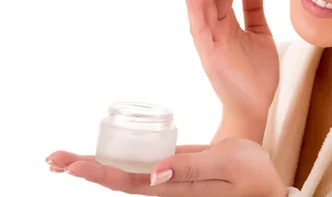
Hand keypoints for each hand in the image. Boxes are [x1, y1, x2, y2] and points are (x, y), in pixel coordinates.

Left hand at [46, 138, 287, 196]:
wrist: (266, 184)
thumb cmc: (252, 175)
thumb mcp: (227, 164)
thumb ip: (192, 168)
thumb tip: (154, 172)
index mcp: (175, 190)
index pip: (127, 182)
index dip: (97, 172)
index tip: (70, 164)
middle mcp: (165, 189)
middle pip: (117, 180)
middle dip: (84, 168)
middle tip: (51, 158)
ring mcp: (168, 181)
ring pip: (124, 173)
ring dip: (94, 165)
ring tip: (64, 158)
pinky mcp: (174, 171)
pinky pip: (140, 166)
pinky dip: (118, 158)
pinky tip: (105, 155)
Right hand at [183, 0, 278, 140]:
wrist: (255, 107)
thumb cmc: (256, 74)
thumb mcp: (260, 33)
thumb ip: (254, 7)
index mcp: (226, 21)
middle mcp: (214, 26)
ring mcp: (210, 39)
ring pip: (206, 2)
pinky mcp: (209, 53)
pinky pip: (198, 26)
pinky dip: (193, 6)